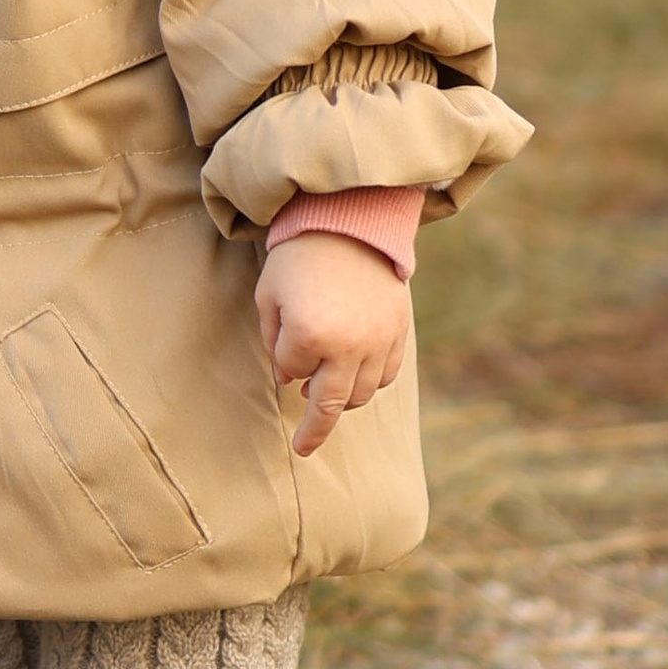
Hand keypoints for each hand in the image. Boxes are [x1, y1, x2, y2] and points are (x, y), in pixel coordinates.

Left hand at [255, 232, 412, 459]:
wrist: (352, 220)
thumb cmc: (300, 256)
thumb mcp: (270, 294)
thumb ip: (274, 339)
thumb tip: (289, 377)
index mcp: (309, 333)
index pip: (291, 370)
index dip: (284, 359)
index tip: (282, 348)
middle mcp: (347, 344)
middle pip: (329, 403)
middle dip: (313, 430)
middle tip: (304, 448)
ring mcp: (377, 341)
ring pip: (359, 395)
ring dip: (341, 402)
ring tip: (324, 393)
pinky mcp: (398, 333)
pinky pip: (384, 376)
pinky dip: (368, 384)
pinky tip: (354, 377)